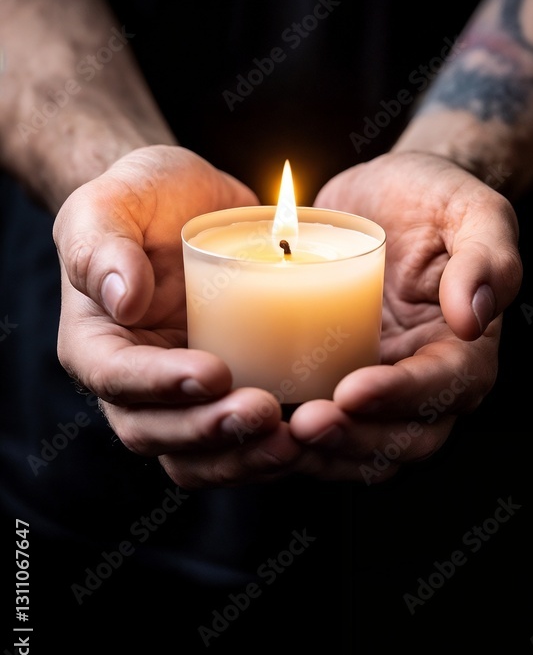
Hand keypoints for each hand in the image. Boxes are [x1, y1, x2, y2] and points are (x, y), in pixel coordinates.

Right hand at [53, 145, 302, 488]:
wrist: (185, 203)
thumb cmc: (139, 198)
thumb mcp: (109, 202)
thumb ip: (101, 246)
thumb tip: (122, 299)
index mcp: (96, 342)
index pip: (116, 378)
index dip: (161, 386)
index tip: (214, 371)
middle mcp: (134, 383)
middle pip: (158, 433)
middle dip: (210, 432)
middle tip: (263, 412)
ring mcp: (182, 397)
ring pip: (200, 454)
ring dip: (243, 457)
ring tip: (292, 439)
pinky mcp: (228, 395)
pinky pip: (242, 440)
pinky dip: (270, 447)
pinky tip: (313, 433)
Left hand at [286, 150, 522, 481]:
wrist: (386, 194)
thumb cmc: (434, 197)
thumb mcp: (472, 208)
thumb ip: (487, 256)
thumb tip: (473, 317)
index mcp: (465, 348)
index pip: (443, 388)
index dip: (400, 398)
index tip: (351, 390)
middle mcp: (425, 383)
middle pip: (402, 440)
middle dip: (354, 441)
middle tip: (305, 423)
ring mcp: (377, 388)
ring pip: (360, 450)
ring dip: (321, 454)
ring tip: (276, 436)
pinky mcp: (335, 383)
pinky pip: (321, 428)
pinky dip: (293, 440)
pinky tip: (253, 427)